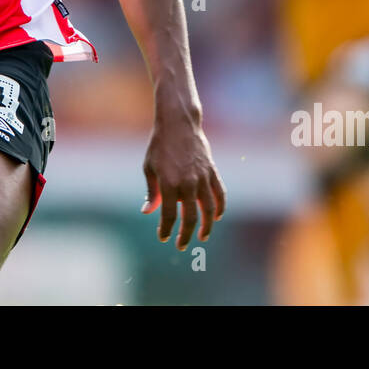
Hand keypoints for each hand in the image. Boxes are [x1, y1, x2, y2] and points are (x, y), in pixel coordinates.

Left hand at [142, 112, 226, 250]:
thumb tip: (147, 212)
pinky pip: (219, 193)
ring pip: (208, 209)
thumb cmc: (159, 145)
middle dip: (186, 234)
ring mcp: (202, 177)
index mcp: (168, 183)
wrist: (178, 123)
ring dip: (206, 225)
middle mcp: (187, 183)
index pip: (168, 214)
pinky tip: (217, 217)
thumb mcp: (149, 168)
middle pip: (190, 217)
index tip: (163, 237)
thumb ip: (151, 192)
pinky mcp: (212, 171)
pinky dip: (220, 207)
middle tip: (181, 245)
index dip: (166, 229)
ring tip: (202, 236)